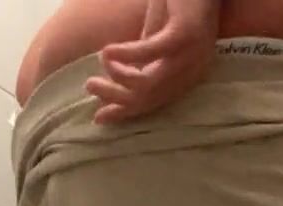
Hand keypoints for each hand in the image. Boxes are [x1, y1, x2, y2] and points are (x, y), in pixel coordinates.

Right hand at [85, 0, 218, 123]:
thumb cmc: (179, 4)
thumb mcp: (157, 37)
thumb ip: (145, 59)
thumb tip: (120, 80)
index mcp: (187, 75)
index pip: (153, 102)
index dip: (124, 111)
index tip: (98, 117)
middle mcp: (192, 70)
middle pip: (150, 98)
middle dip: (116, 97)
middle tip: (90, 87)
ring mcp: (191, 54)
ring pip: (149, 82)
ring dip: (118, 77)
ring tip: (100, 63)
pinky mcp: (184, 34)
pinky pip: (151, 52)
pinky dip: (126, 54)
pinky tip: (107, 52)